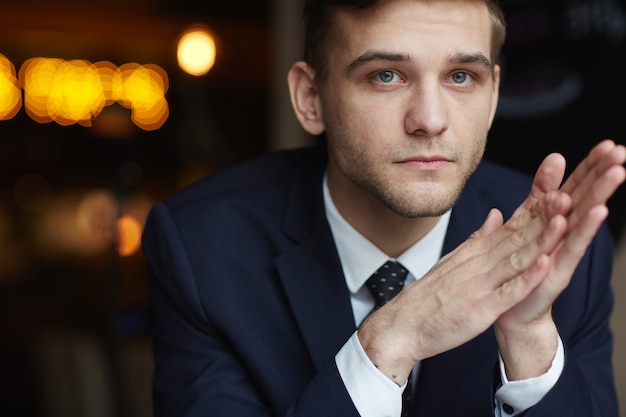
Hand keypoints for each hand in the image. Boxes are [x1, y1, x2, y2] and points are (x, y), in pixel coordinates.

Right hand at [358, 188, 569, 385]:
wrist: (402, 324)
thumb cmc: (427, 296)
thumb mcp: (453, 260)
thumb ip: (478, 238)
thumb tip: (498, 214)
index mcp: (474, 253)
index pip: (509, 227)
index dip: (535, 211)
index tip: (557, 192)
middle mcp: (478, 264)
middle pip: (517, 237)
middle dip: (544, 217)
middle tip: (568, 194)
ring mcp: (480, 285)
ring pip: (517, 259)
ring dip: (541, 240)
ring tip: (563, 220)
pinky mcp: (481, 309)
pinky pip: (509, 292)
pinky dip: (527, 278)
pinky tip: (544, 264)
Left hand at [494, 140, 625, 379]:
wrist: (512, 310)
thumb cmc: (521, 265)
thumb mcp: (527, 221)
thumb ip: (540, 192)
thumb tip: (555, 158)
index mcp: (554, 220)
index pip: (574, 187)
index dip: (589, 167)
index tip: (608, 144)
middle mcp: (564, 235)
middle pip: (585, 199)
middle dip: (602, 175)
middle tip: (621, 152)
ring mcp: (563, 253)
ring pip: (583, 220)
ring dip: (599, 196)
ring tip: (616, 174)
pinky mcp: (557, 272)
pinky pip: (571, 249)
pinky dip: (582, 231)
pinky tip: (596, 213)